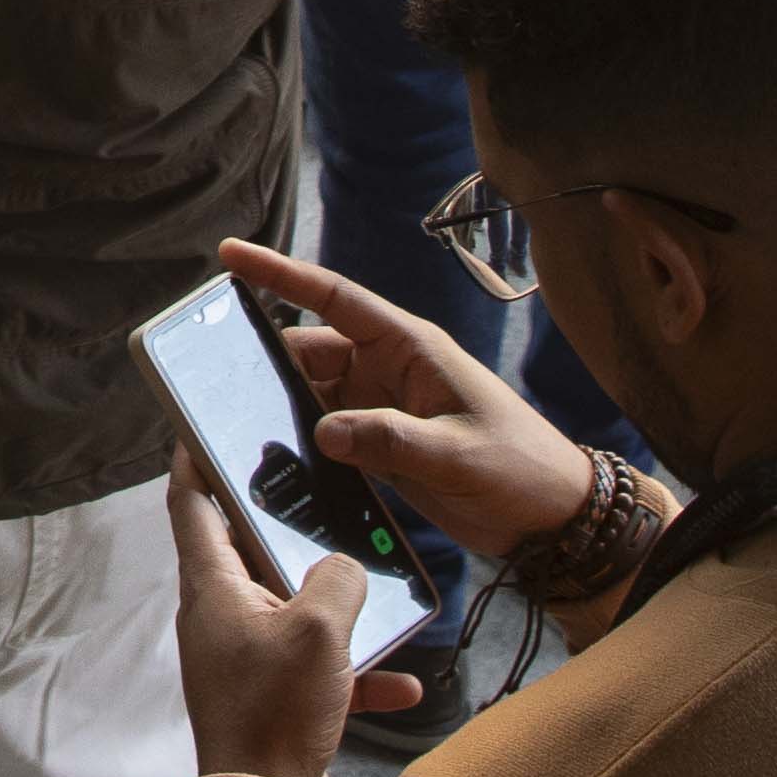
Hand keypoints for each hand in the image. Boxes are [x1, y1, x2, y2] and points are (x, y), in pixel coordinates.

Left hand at [168, 453, 407, 776]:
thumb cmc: (275, 711)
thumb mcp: (317, 631)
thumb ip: (338, 582)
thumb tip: (345, 567)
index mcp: (211, 587)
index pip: (191, 503)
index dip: (195, 458)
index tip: (205, 424)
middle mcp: (220, 616)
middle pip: (250, 551)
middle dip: (287, 526)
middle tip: (321, 493)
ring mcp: (245, 658)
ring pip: (292, 609)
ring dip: (336, 605)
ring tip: (378, 586)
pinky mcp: (272, 697)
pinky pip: (316, 669)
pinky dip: (354, 672)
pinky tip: (403, 683)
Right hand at [211, 237, 604, 570]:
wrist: (555, 520)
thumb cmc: (520, 470)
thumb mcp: (457, 453)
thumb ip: (390, 441)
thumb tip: (323, 431)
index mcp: (411, 349)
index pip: (335, 299)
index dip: (281, 275)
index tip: (231, 255)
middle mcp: (390, 370)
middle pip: (312, 352)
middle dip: (268, 361)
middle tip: (221, 380)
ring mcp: (384, 409)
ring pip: (314, 396)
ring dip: (284, 409)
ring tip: (242, 426)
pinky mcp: (384, 448)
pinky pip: (331, 435)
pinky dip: (306, 445)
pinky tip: (282, 463)